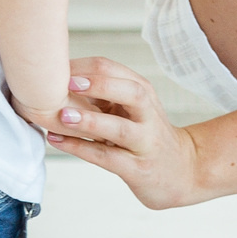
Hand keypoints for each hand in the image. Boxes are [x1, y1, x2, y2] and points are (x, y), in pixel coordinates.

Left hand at [38, 57, 207, 209]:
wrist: (181, 171)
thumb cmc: (146, 135)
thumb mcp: (133, 108)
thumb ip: (104, 93)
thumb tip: (57, 79)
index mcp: (143, 92)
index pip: (114, 70)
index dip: (84, 66)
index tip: (55, 67)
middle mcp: (148, 114)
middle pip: (130, 91)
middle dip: (99, 84)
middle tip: (67, 83)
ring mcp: (144, 142)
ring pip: (120, 128)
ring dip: (90, 121)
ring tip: (63, 116)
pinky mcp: (137, 168)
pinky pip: (107, 157)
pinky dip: (80, 148)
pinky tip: (58, 140)